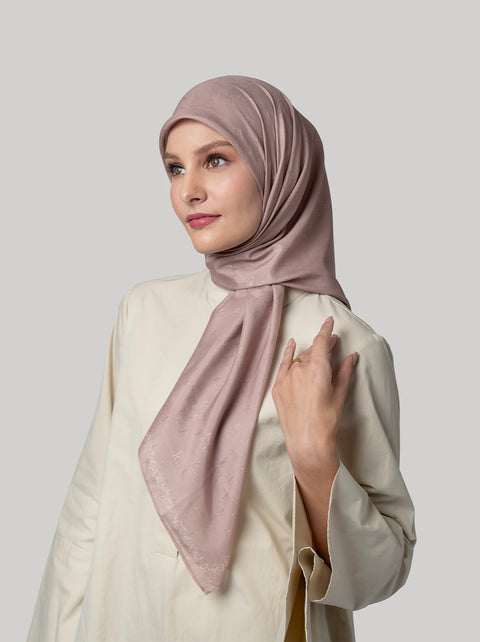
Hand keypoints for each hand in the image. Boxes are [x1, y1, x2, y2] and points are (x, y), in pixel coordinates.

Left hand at [272, 316, 358, 478]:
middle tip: (333, 344)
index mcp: (317, 369)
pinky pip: (283, 365)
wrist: (307, 441)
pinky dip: (288, 354)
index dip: (326, 330)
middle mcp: (300, 370)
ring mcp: (287, 378)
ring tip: (318, 354)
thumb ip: (344, 372)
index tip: (330, 321)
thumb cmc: (326, 420)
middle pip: (312, 351)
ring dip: (309, 354)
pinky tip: (291, 345)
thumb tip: (351, 356)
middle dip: (323, 346)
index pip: (322, 342)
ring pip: (299, 359)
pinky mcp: (278, 387)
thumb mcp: (340, 395)